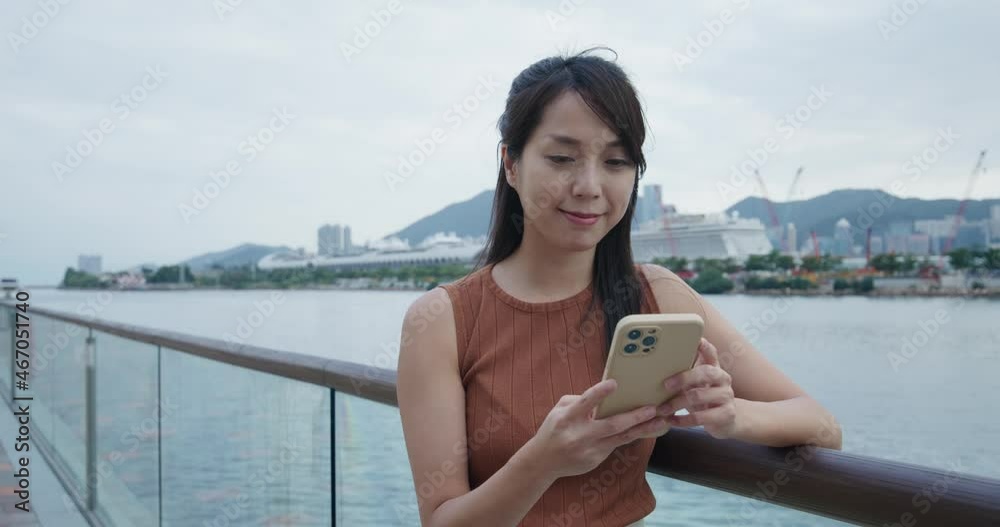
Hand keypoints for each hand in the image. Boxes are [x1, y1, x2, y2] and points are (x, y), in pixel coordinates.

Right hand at [523, 379, 669, 479]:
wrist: (544, 461)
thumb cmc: (554, 429)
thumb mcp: (559, 409)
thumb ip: (580, 401)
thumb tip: (604, 396)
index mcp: (568, 418)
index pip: (585, 403)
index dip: (600, 393)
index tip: (615, 383)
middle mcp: (581, 434)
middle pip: (612, 425)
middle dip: (634, 416)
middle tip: (653, 408)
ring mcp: (590, 449)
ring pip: (621, 438)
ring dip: (642, 428)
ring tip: (661, 421)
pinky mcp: (596, 460)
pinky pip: (616, 444)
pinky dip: (630, 436)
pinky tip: (645, 429)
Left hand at [657, 338, 738, 438]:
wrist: (727, 421)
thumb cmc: (704, 398)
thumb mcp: (697, 384)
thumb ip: (685, 373)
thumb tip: (659, 365)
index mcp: (715, 368)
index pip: (711, 353)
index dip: (703, 346)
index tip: (695, 340)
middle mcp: (723, 379)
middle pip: (705, 373)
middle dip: (684, 378)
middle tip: (665, 385)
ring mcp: (727, 396)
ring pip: (699, 396)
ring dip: (677, 403)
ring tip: (662, 409)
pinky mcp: (727, 414)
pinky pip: (701, 417)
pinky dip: (683, 420)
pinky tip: (672, 421)